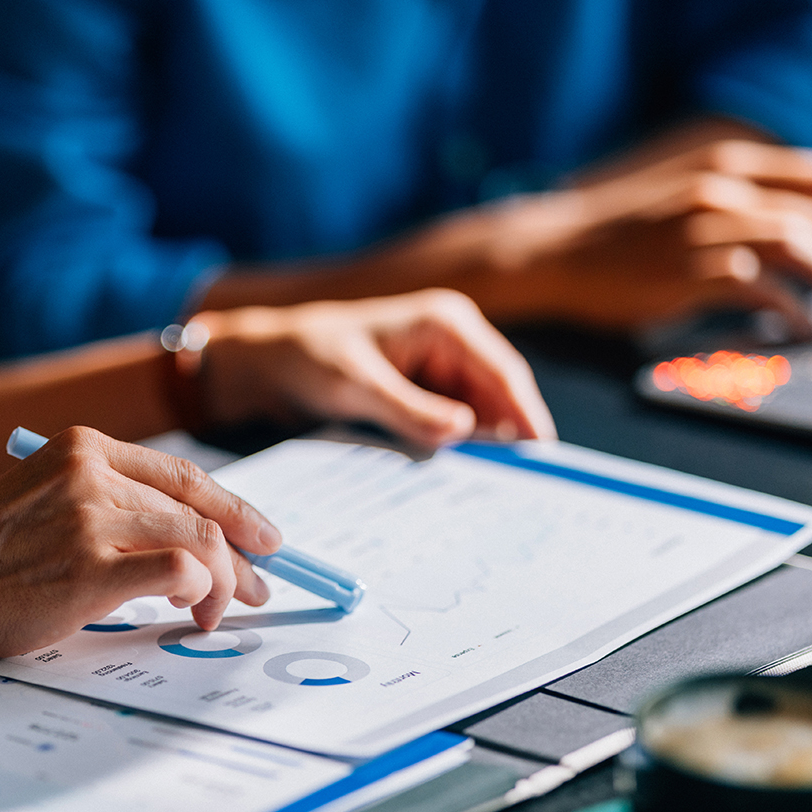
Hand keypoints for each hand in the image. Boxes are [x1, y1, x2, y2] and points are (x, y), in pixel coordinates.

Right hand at [0, 427, 280, 655]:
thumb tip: (186, 539)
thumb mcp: (44, 501)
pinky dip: (201, 594)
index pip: (184, 475)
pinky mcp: (90, 567)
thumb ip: (105, 505)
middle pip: (201, 511)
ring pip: (200, 541)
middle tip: (261, 587)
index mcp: (82, 448)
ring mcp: (91, 518)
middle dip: (242, 556)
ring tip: (218, 613)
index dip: (235, 507)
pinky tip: (190, 615)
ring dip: (225, 584)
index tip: (262, 537)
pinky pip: (181, 571)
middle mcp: (91, 474)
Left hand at [189, 289, 556, 449]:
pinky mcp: (427, 392)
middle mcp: (454, 341)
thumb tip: (462, 431)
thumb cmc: (308, 356)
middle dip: (510, 435)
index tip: (541, 454)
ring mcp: (442, 368)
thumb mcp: (356, 385)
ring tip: (498, 488)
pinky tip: (463, 476)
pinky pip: (456, 424)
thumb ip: (410, 408)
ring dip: (485, 446)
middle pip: (500, 396)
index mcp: (447, 323)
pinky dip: (460, 448)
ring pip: (481, 414)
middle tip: (526, 484)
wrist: (270, 362)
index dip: (526, 414)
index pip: (504, 372)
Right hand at [415, 140, 811, 335]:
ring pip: (805, 248)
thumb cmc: (617, 238)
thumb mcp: (688, 203)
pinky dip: (794, 313)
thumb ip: (744, 213)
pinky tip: (810, 334)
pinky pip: (761, 289)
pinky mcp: (686, 268)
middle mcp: (726, 186)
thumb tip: (806, 252)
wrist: (548, 250)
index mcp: (732, 166)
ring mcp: (706, 225)